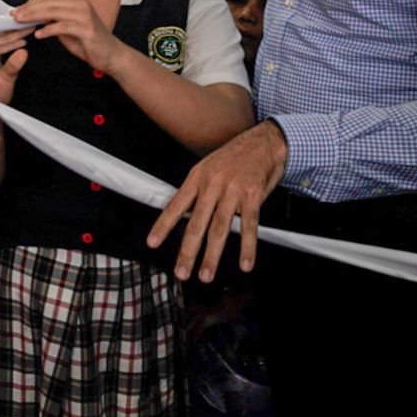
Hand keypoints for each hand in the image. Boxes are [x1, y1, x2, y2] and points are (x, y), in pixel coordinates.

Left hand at [13, 0, 121, 75]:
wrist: (111, 54)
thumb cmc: (88, 41)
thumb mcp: (67, 27)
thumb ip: (53, 19)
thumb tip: (33, 15)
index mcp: (76, 0)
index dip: (31, 2)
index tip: (17, 10)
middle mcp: (81, 4)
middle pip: (49, 2)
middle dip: (28, 8)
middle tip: (14, 15)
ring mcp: (85, 15)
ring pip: (54, 11)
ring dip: (34, 16)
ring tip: (21, 22)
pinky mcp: (86, 29)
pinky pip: (63, 27)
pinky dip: (48, 30)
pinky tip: (38, 35)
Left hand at [146, 121, 288, 281]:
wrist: (263, 142)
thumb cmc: (234, 157)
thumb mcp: (207, 168)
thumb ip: (197, 192)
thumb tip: (183, 215)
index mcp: (197, 178)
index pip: (176, 205)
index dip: (163, 225)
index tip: (153, 243)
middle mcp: (212, 185)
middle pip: (197, 224)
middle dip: (188, 251)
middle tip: (181, 272)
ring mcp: (233, 191)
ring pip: (220, 229)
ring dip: (212, 255)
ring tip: (206, 274)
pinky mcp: (253, 196)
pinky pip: (249, 225)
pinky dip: (247, 247)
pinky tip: (244, 263)